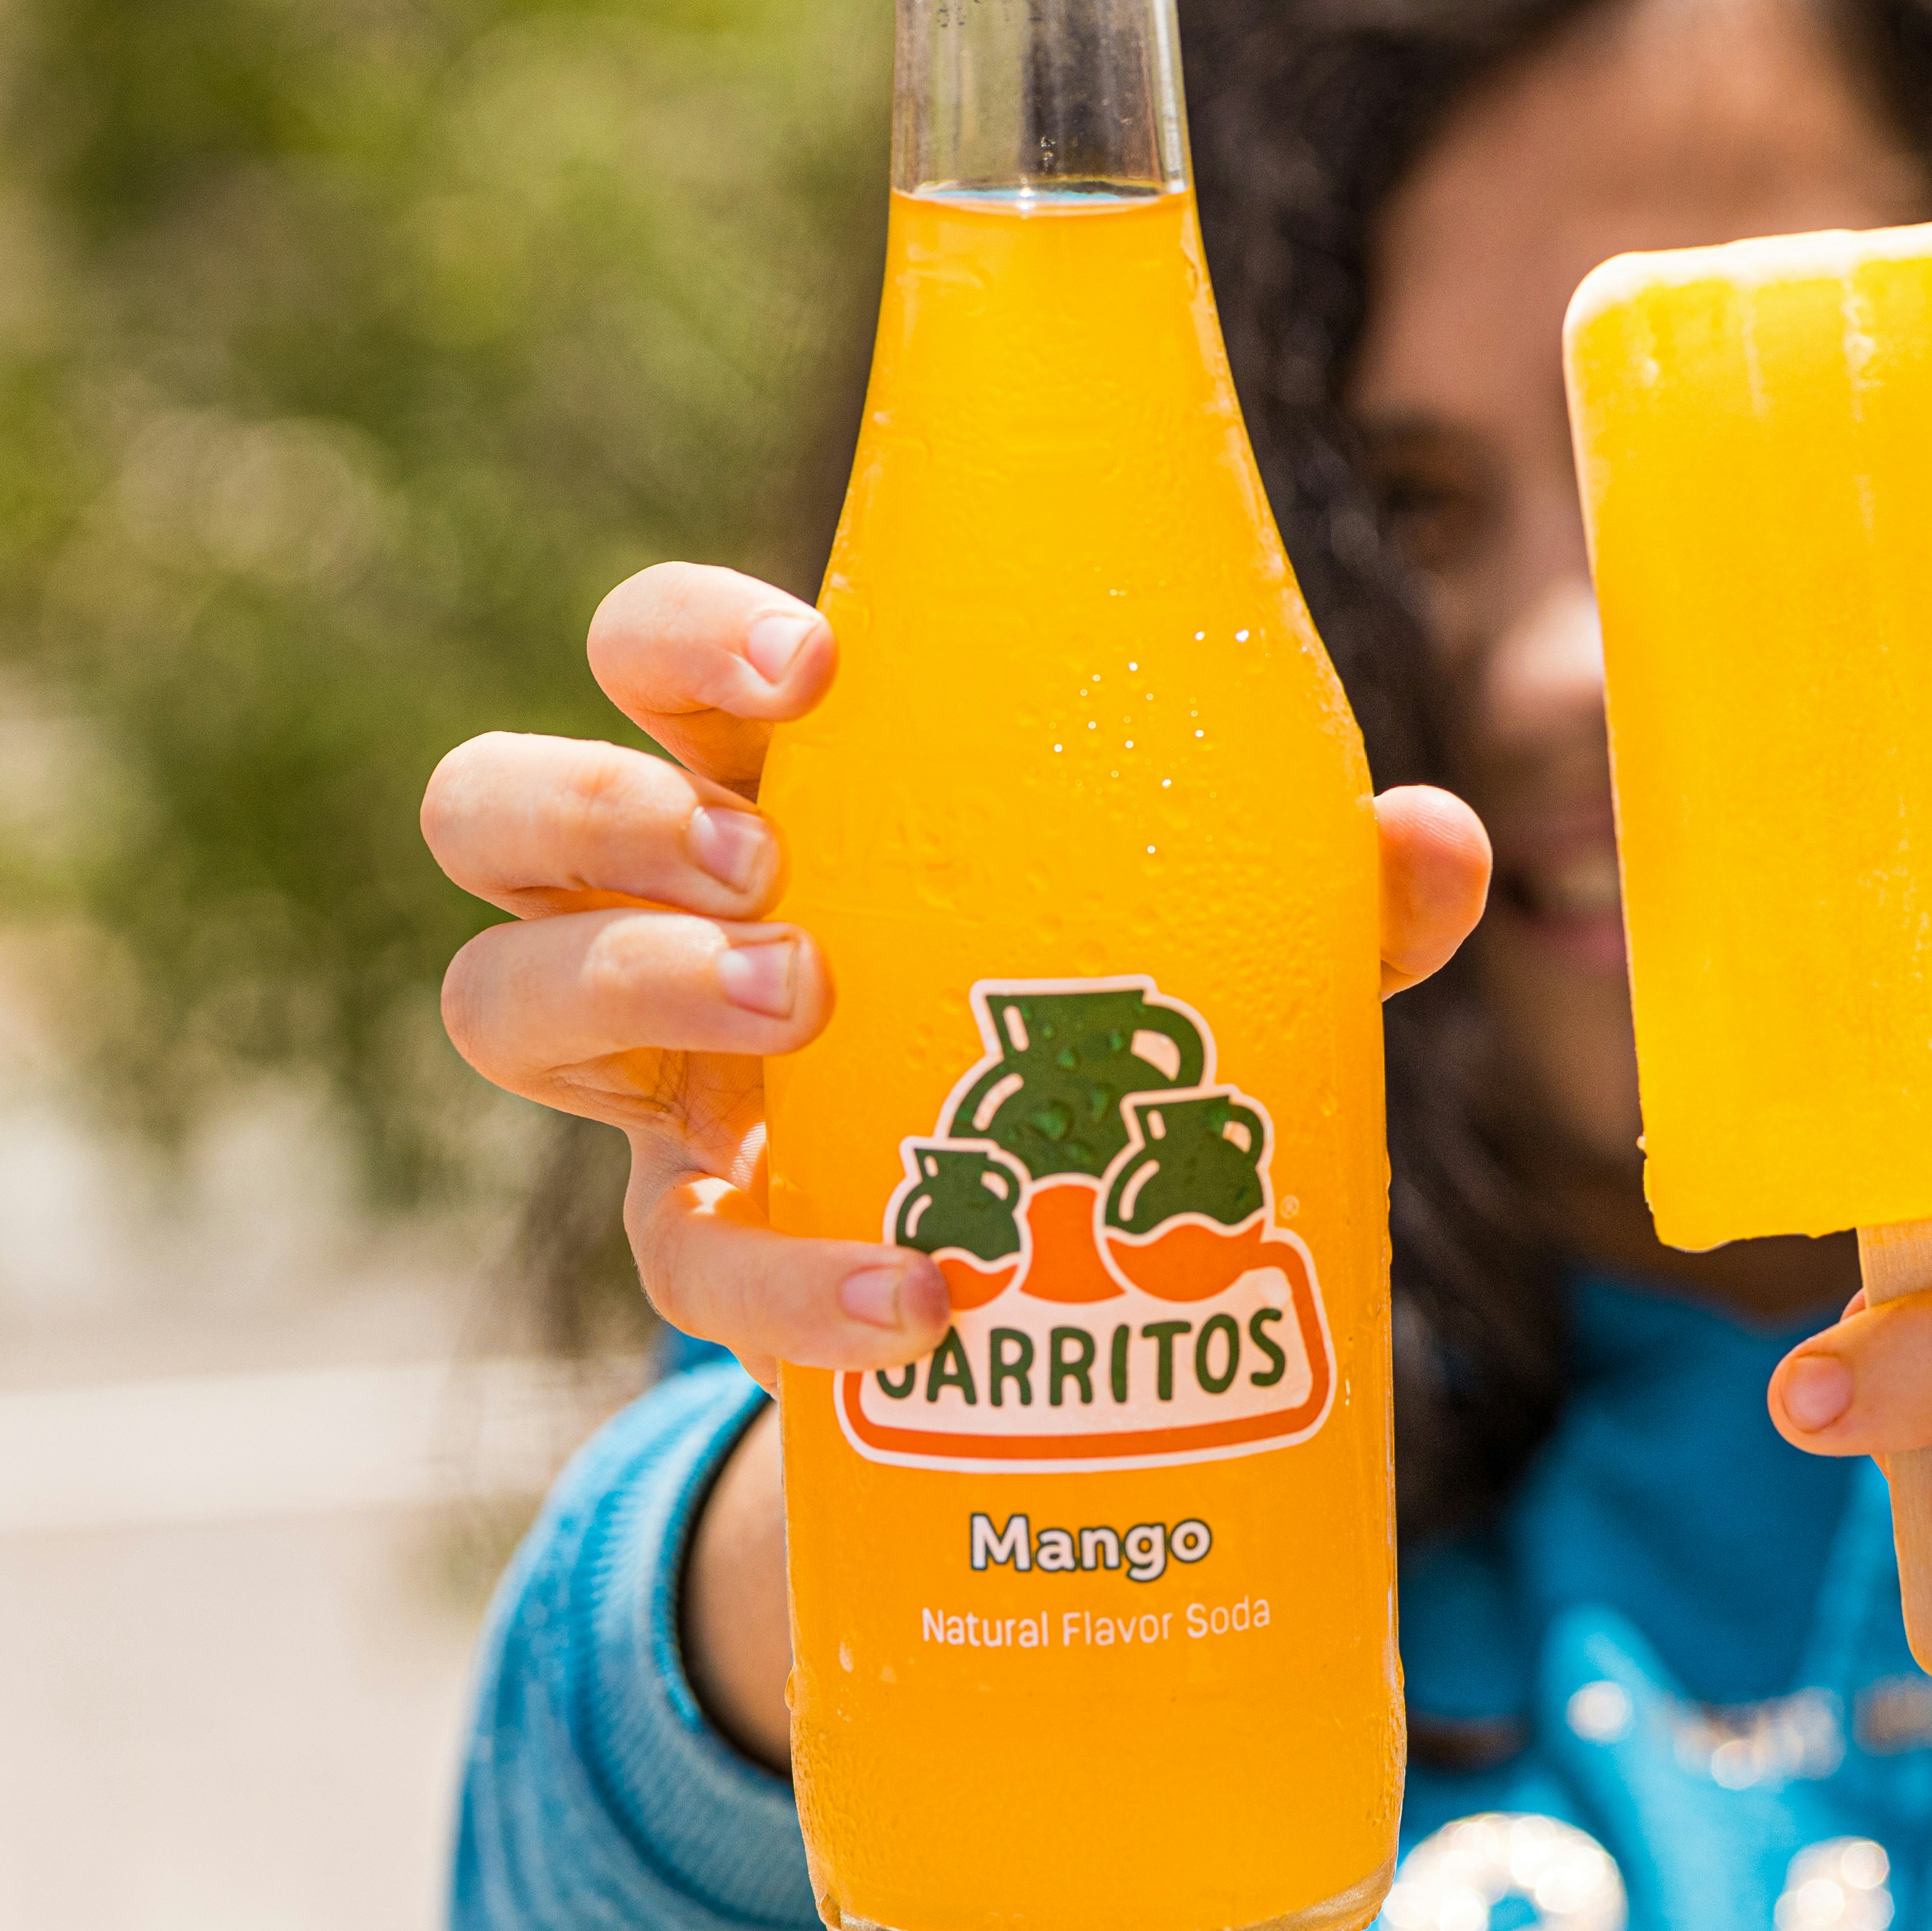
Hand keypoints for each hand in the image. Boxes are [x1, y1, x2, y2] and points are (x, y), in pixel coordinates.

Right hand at [421, 562, 1490, 1758]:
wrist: (1026, 1258)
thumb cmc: (1085, 1016)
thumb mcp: (1213, 942)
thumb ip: (1324, 891)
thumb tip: (1435, 847)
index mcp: (768, 783)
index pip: (648, 656)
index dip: (684, 638)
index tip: (811, 664)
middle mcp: (658, 915)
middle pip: (496, 810)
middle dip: (603, 811)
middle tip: (769, 855)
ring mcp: (645, 1086)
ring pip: (498, 1007)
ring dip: (629, 991)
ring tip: (798, 1007)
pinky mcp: (691, 1243)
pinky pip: (681, 1264)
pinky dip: (796, 1281)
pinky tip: (918, 1292)